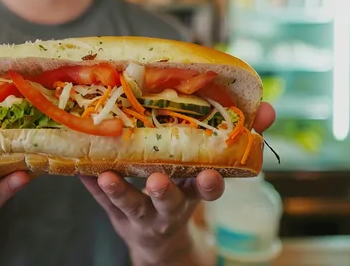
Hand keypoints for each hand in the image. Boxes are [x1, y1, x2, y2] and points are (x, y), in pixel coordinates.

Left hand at [80, 102, 275, 265]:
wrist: (159, 240)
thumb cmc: (187, 191)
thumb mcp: (215, 172)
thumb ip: (244, 140)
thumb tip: (270, 109)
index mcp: (194, 192)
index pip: (208, 189)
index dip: (212, 183)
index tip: (211, 175)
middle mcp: (169, 204)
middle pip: (170, 201)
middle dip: (167, 191)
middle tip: (159, 180)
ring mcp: (141, 211)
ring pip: (131, 203)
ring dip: (120, 190)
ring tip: (109, 176)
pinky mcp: (116, 212)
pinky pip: (101, 199)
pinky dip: (90, 183)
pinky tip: (78, 169)